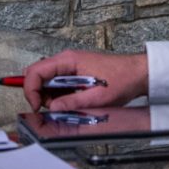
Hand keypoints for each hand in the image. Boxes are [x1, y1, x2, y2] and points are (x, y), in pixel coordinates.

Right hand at [22, 49, 147, 111]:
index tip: (36, 106)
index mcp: (68, 60)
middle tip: (51, 108)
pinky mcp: (75, 72)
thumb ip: (72, 102)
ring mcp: (70, 66)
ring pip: (46, 80)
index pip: (36, 71)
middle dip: (38, 93)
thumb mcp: (96, 97)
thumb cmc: (121, 79)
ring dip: (49, 96)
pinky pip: (58, 83)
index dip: (31, 90)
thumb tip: (52, 108)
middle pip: (38, 75)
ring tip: (66, 105)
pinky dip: (58, 95)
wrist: (137, 73)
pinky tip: (71, 101)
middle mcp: (66, 60)